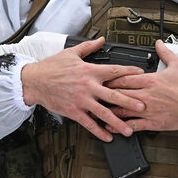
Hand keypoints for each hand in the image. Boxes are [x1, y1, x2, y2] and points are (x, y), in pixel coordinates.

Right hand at [20, 37, 145, 141]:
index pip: (114, 71)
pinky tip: (108, 137)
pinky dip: (99, 131)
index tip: (142, 74)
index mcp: (89, 71)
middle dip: (129, 101)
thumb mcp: (71, 53)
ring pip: (103, 113)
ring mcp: (81, 100)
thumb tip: (102, 40)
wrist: (34, 81)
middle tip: (143, 106)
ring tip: (129, 130)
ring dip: (117, 122)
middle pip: (113, 94)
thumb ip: (89, 47)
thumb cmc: (52, 67)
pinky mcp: (73, 111)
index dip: (129, 72)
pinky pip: (89, 124)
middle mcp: (88, 86)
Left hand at [105, 40, 177, 131]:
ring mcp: (148, 110)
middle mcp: (146, 95)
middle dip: (105, 93)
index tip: (102, 78)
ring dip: (109, 110)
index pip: (124, 78)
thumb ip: (165, 53)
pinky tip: (112, 127)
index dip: (110, 79)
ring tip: (98, 110)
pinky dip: (121, 126)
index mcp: (151, 80)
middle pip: (119, 93)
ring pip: (123, 110)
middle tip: (94, 93)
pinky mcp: (153, 122)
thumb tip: (159, 43)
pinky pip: (133, 125)